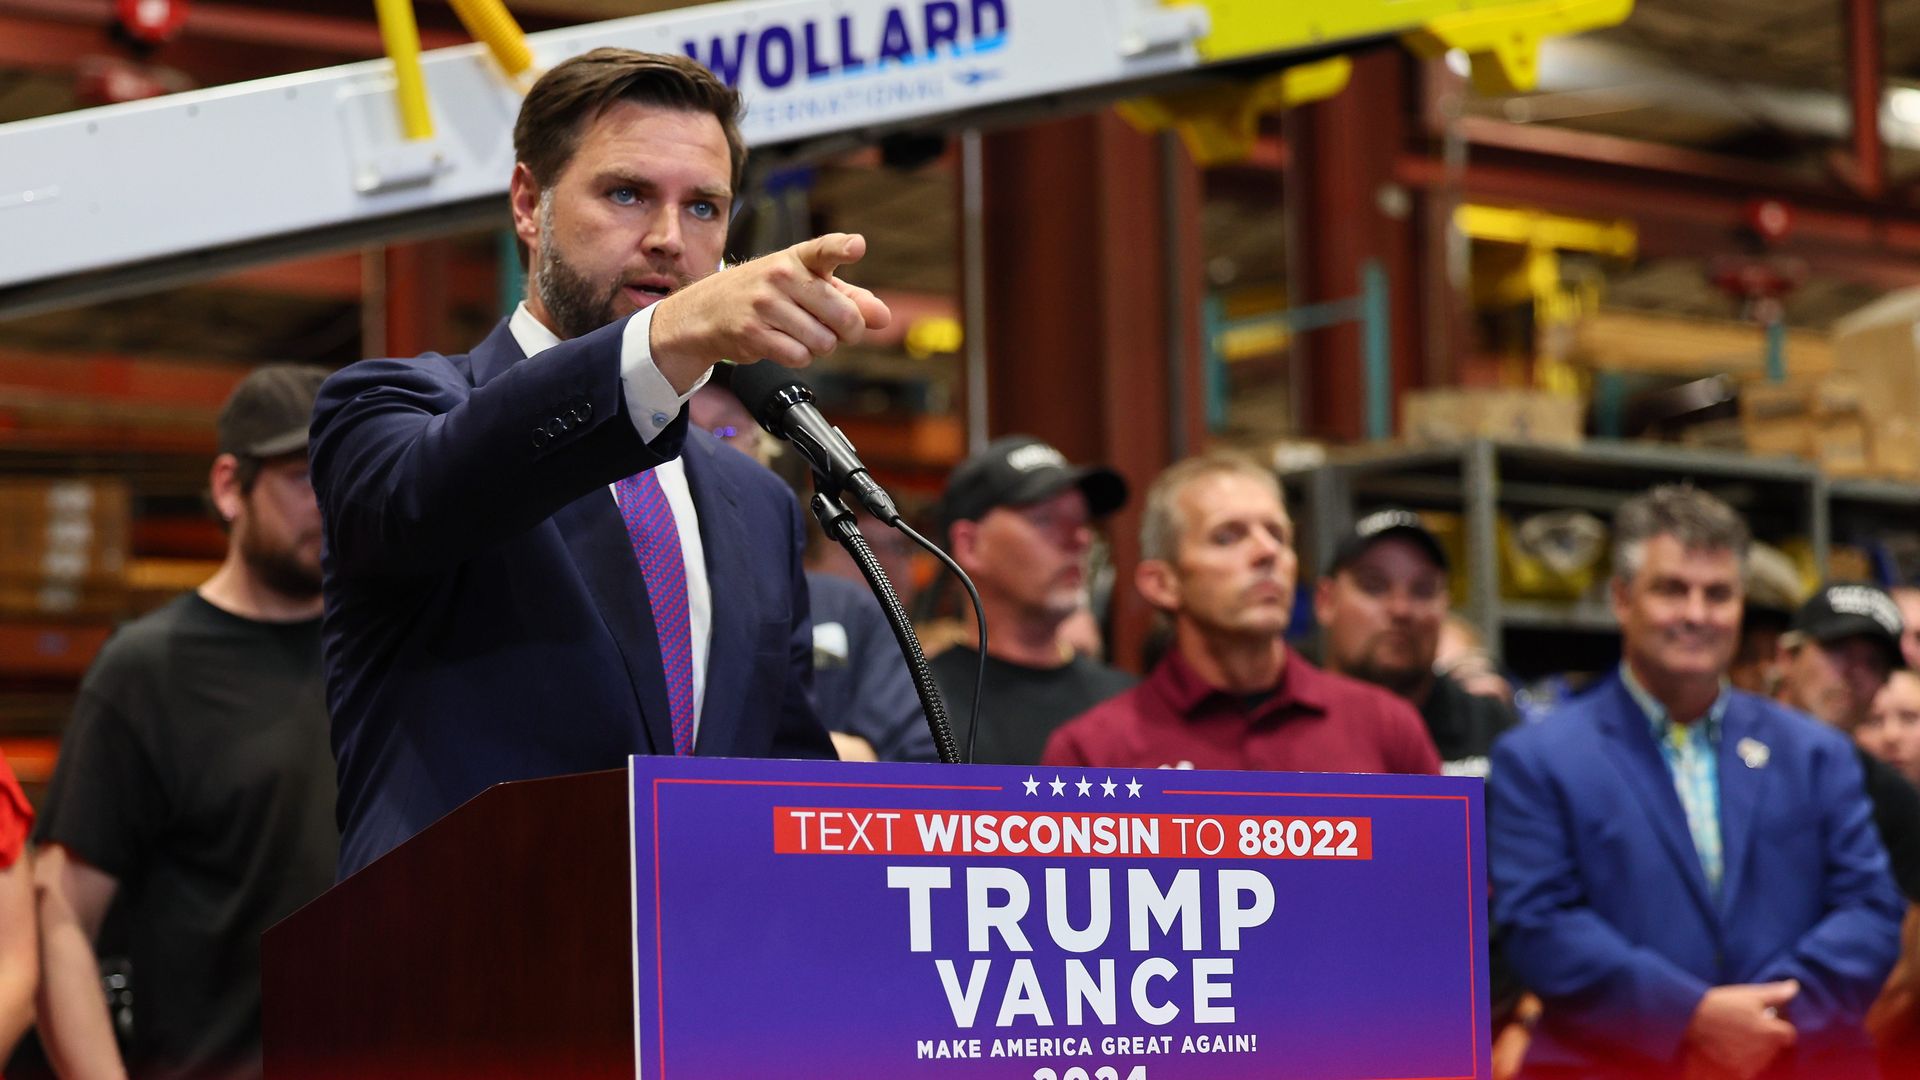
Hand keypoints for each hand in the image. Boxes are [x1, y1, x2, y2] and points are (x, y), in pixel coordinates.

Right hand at [648, 232, 891, 392]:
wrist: (707, 310)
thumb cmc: (766, 295)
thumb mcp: (806, 286)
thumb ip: (849, 298)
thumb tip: (883, 317)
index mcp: (797, 258)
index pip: (824, 249)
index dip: (843, 248)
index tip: (856, 247)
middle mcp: (782, 275)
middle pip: (843, 316)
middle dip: (847, 332)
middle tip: (835, 331)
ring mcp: (765, 304)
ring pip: (823, 342)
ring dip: (819, 347)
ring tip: (798, 334)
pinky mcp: (753, 332)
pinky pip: (799, 357)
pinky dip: (799, 358)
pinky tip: (784, 345)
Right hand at [1684, 980, 1797, 1079]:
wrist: (1686, 1023)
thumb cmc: (1719, 1005)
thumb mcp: (1747, 995)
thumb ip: (1775, 994)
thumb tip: (1794, 987)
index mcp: (1772, 1033)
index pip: (1789, 1035)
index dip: (1779, 1027)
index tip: (1765, 1022)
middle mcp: (1765, 1052)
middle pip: (1774, 1048)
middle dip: (1764, 1039)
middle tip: (1743, 1026)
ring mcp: (1750, 1066)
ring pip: (1760, 1060)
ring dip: (1753, 1051)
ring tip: (1732, 1038)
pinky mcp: (1735, 1075)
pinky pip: (1745, 1071)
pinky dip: (1739, 1063)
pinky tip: (1725, 1051)